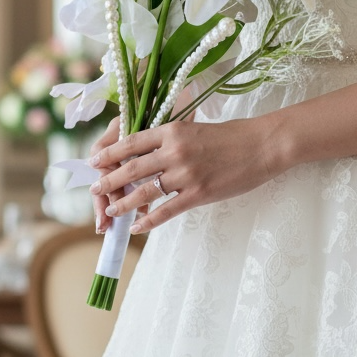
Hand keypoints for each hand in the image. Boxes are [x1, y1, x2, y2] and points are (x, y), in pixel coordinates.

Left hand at [88, 117, 279, 234]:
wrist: (262, 145)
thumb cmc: (233, 136)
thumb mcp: (197, 129)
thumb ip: (173, 139)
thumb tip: (150, 153)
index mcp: (173, 131)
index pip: (132, 142)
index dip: (110, 153)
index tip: (95, 160)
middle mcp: (174, 151)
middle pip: (131, 168)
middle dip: (109, 180)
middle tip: (93, 188)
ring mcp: (185, 174)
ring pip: (144, 192)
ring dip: (123, 203)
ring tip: (110, 211)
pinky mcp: (198, 194)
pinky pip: (166, 210)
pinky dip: (148, 220)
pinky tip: (136, 226)